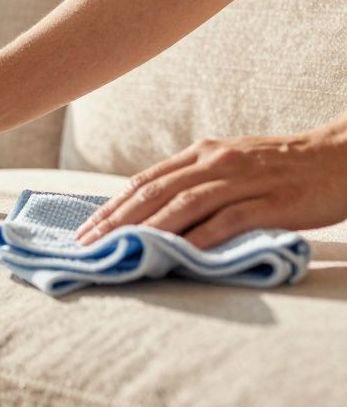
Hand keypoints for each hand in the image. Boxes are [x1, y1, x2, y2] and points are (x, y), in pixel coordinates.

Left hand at [75, 122, 346, 248]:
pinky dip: (201, 236)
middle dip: (117, 219)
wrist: (340, 158)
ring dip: (148, 228)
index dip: (112, 205)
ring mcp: (243, 181)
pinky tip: (179, 253)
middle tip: (89, 243)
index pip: (146, 181)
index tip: (86, 228)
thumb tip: (151, 205)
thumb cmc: (282, 166)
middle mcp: (216, 162)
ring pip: (185, 204)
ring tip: (121, 249)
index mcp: (202, 153)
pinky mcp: (271, 201)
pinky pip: (228, 220)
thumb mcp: (230, 163)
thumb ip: (194, 180)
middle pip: (155, 192)